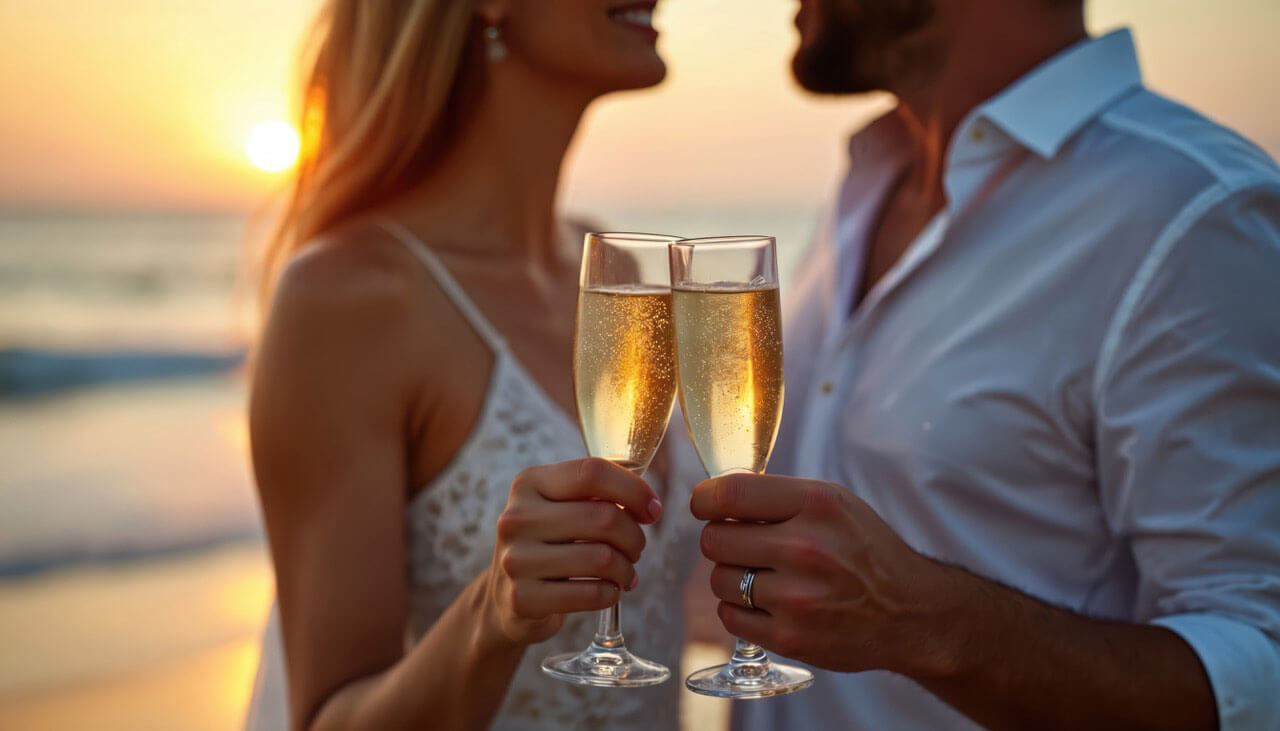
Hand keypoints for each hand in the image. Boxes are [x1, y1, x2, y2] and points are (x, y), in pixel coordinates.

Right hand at [483, 458, 662, 645]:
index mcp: (529, 483)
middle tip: (636, 549)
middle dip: (635, 537)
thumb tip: (648, 504)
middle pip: (604, 517)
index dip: (634, 490)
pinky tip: (609, 591)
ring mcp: (516, 559)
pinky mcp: (523, 599)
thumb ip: (597, 493)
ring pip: (602, 558)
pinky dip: (611, 593)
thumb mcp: (561, 506)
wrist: (505, 598)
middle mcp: (517, 517)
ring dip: (626, 569)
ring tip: (625, 574)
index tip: (652, 510)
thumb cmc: (550, 544)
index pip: (593, 472)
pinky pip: (591, 594)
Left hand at [691, 473, 958, 676]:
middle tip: (743, 546)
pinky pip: (730, 617)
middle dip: (721, 540)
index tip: (704, 505)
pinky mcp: (791, 637)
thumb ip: (778, 497)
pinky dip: (740, 610)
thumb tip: (714, 498)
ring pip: (719, 579)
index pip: (731, 493)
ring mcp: (798, 597)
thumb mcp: (834, 504)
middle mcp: (806, 549)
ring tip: (763, 576)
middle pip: (715, 539)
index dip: (705, 499)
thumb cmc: (866, 550)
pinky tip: (767, 603)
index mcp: (817, 504)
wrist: (911, 612)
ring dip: (730, 577)